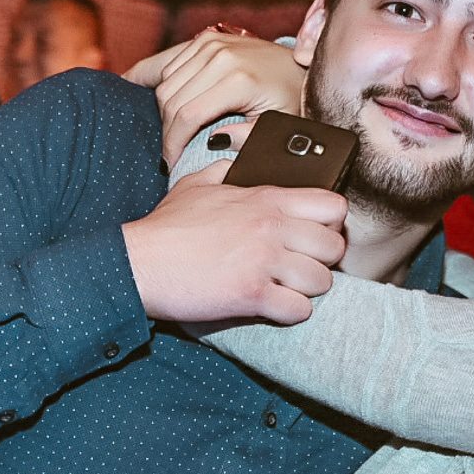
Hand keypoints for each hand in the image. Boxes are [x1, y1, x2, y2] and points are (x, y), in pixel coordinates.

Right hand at [122, 160, 345, 323]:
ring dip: (307, 289)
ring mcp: (264, 262)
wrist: (139, 263)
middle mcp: (272, 227)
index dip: (331, 224)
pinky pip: (299, 310)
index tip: (315, 234)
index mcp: (265, 198)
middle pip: (334, 247)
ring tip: (287, 288)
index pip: (333, 206)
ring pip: (323, 281)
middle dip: (322, 260)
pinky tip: (273, 306)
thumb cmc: (166, 227)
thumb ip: (226, 169)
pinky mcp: (252, 295)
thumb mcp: (197, 184)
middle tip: (302, 266)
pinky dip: (290, 312)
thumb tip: (236, 160)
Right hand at [149, 31, 307, 166]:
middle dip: (166, 131)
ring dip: (162, 110)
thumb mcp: (276, 126)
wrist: (301, 67)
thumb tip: (215, 141)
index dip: (173, 143)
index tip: (170, 164)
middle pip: (171, 98)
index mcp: (238, 79)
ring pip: (166, 82)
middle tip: (171, 153)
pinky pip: (168, 64)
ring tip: (172, 132)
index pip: (188, 114)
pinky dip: (161, 85)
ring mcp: (211, 43)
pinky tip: (159, 102)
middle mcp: (221, 56)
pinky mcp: (205, 38)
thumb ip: (248, 139)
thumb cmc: (290, 101)